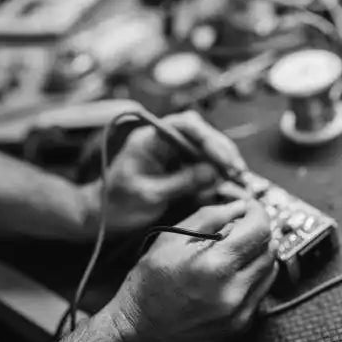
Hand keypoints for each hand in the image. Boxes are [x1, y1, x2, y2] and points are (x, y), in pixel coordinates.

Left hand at [82, 110, 246, 233]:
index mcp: (151, 138)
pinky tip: (225, 184)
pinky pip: (203, 164)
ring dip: (223, 162)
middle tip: (238, 171)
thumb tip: (213, 173)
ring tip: (236, 179)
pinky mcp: (178, 167)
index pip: (186, 125)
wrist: (103, 215)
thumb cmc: (118, 203)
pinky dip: (216, 173)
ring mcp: (172, 153)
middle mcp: (164, 141)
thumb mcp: (149, 195)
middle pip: (201, 135)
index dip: (209, 139)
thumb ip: (181, 182)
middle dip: (222, 151)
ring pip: (205, 149)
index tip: (224, 159)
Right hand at [101, 200, 276, 341]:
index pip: (259, 229)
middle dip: (258, 233)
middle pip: (269, 249)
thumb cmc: (147, 286)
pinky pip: (261, 293)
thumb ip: (208, 217)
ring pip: (270, 271)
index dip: (258, 212)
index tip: (250, 209)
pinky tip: (232, 275)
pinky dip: (253, 277)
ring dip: (259, 255)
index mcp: (214, 264)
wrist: (137, 335)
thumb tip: (239, 206)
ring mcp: (239, 312)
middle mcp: (232, 290)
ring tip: (235, 252)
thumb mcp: (169, 240)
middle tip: (241, 228)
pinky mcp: (240, 326)